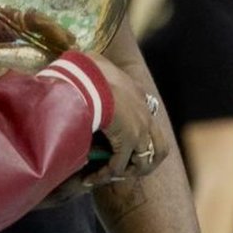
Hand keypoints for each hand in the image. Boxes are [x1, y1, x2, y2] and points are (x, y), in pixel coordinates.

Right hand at [81, 52, 167, 186]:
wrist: (92, 77)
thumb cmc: (87, 69)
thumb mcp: (94, 65)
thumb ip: (90, 65)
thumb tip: (73, 53)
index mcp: (138, 94)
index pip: (146, 119)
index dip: (137, 136)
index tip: (119, 145)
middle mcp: (144, 114)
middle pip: (159, 146)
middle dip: (144, 161)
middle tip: (125, 168)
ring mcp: (139, 129)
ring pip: (144, 161)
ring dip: (128, 171)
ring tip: (108, 176)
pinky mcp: (127, 141)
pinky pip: (119, 166)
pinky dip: (105, 174)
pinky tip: (92, 178)